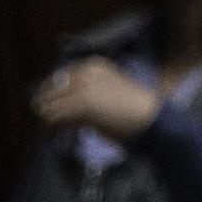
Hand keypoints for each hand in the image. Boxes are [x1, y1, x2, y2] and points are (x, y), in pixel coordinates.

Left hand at [32, 59, 161, 141]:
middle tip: (51, 124)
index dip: (55, 97)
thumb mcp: (113, 91)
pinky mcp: (80, 106)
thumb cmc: (140, 111)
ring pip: (47, 104)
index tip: (56, 112)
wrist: (155, 121)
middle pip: (50, 90)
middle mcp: (84, 72)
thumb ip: (92, 91)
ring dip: (47, 120)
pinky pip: (53, 117)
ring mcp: (82, 88)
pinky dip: (51, 128)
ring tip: (52, 132)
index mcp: (93, 66)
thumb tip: (69, 104)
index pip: (60, 79)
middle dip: (47, 107)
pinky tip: (56, 136)